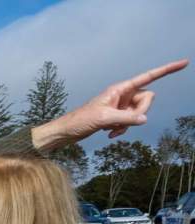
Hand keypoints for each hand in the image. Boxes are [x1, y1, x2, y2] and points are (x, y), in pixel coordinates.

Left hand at [32, 60, 187, 148]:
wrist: (66, 132)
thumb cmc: (80, 121)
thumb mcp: (104, 119)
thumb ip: (126, 117)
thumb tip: (144, 119)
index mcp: (120, 88)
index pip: (149, 77)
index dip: (167, 70)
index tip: (185, 63)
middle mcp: (122, 94)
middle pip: (148, 98)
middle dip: (140, 112)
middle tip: (122, 122)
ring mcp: (120, 105)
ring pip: (139, 112)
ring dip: (129, 124)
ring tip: (111, 130)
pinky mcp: (116, 116)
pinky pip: (130, 121)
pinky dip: (123, 129)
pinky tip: (110, 134)